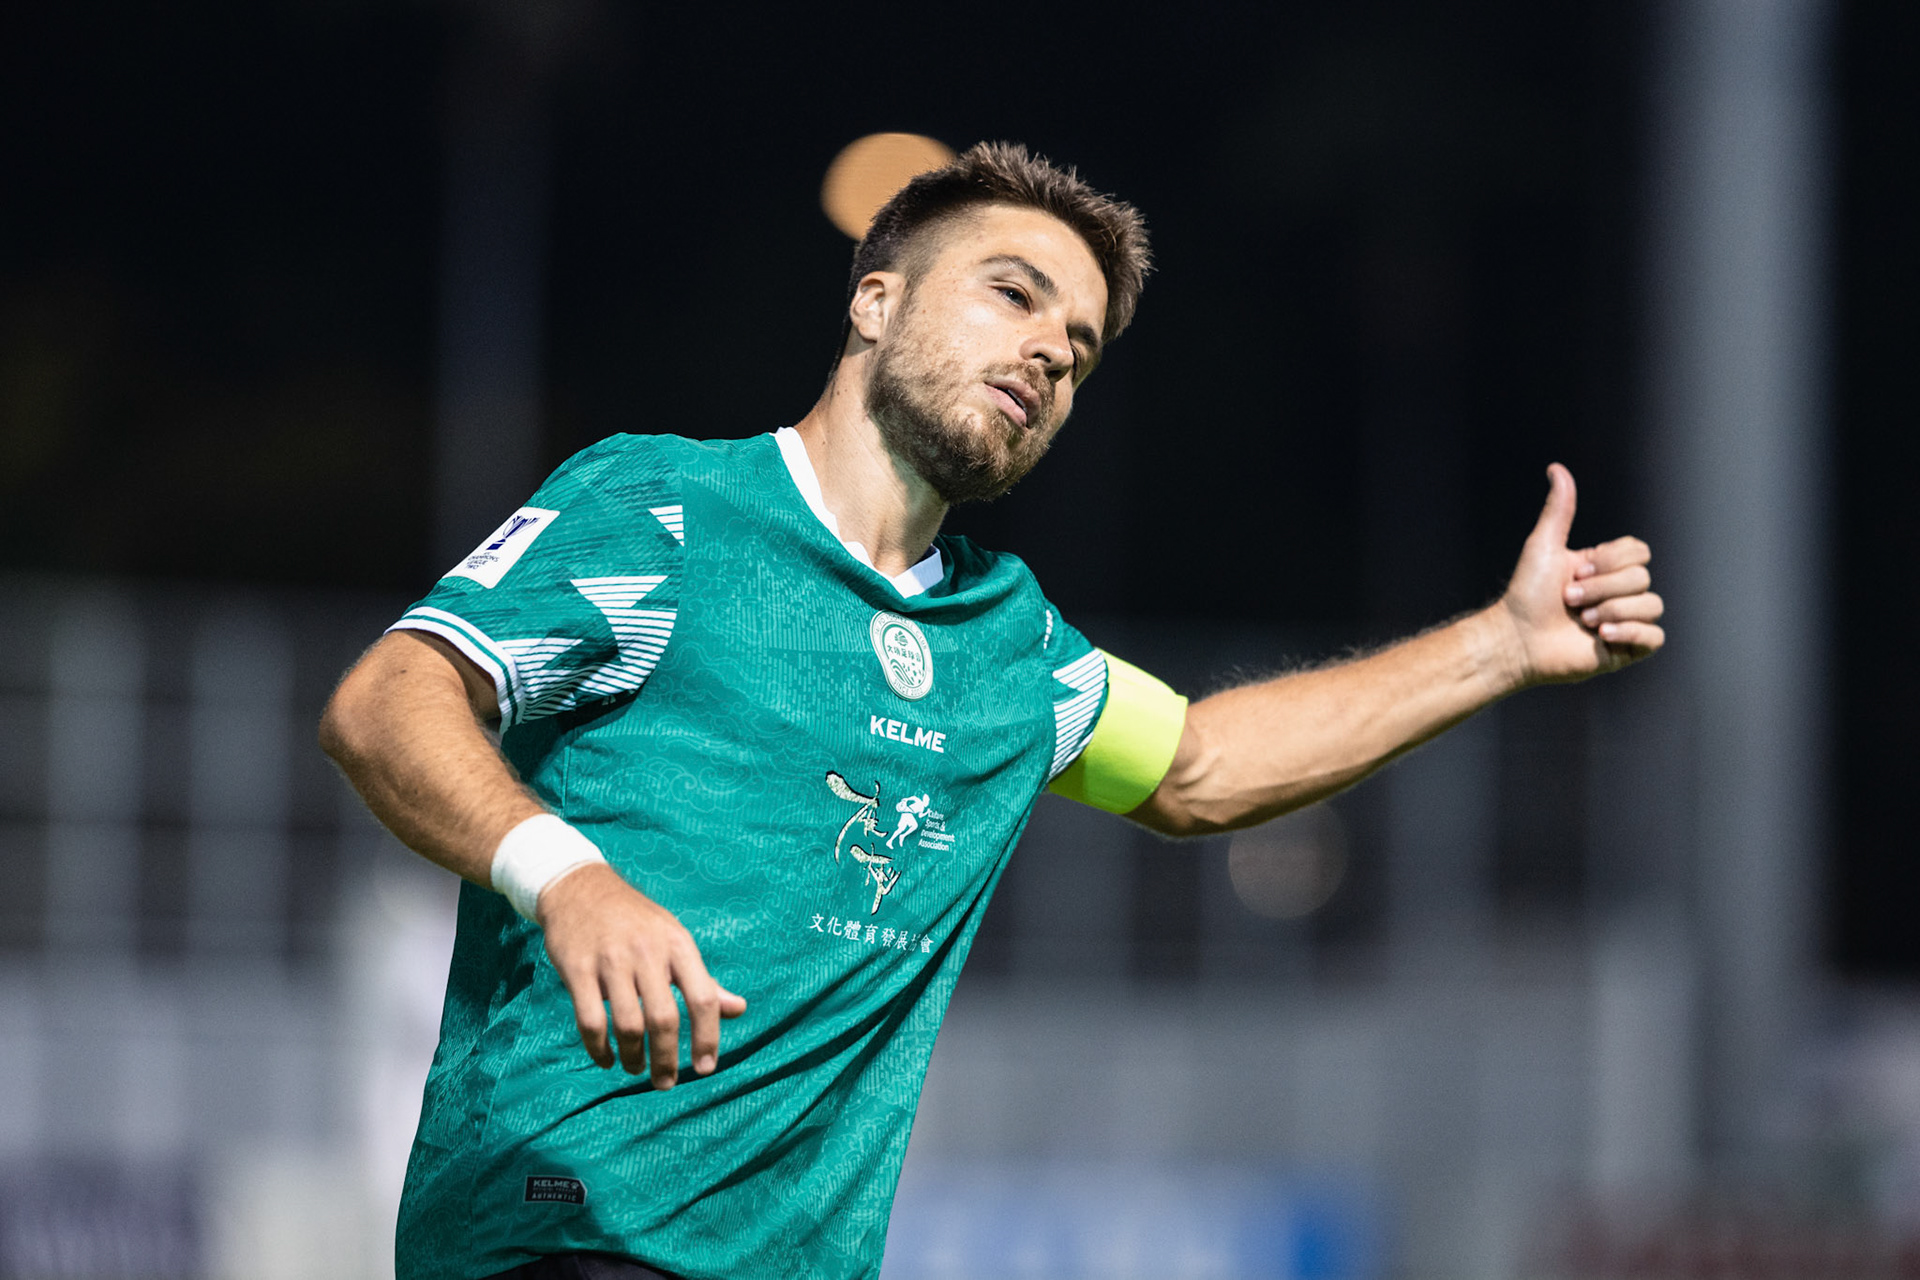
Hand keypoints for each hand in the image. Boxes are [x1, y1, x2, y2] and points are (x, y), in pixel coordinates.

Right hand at [535, 862, 747, 1088]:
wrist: (580, 889)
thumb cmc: (636, 922)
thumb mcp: (675, 940)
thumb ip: (703, 979)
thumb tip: (739, 1009)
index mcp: (678, 945)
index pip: (703, 997)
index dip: (708, 1037)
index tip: (706, 1068)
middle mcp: (647, 952)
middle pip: (664, 1018)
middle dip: (667, 1059)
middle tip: (666, 1083)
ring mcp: (611, 960)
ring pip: (627, 1024)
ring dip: (633, 1057)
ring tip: (635, 1069)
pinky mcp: (577, 968)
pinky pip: (590, 1020)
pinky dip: (599, 1049)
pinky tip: (606, 1059)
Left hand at [1499, 463, 1664, 683]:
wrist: (1517, 638)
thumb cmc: (1526, 594)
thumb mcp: (1544, 545)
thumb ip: (1559, 509)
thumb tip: (1556, 468)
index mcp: (1607, 568)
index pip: (1639, 551)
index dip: (1611, 559)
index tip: (1576, 570)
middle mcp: (1619, 593)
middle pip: (1642, 577)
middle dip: (1602, 587)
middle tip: (1569, 599)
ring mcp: (1625, 621)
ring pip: (1652, 605)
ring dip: (1612, 609)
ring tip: (1584, 621)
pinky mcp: (1627, 649)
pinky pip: (1656, 637)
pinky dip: (1631, 632)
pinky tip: (1602, 636)